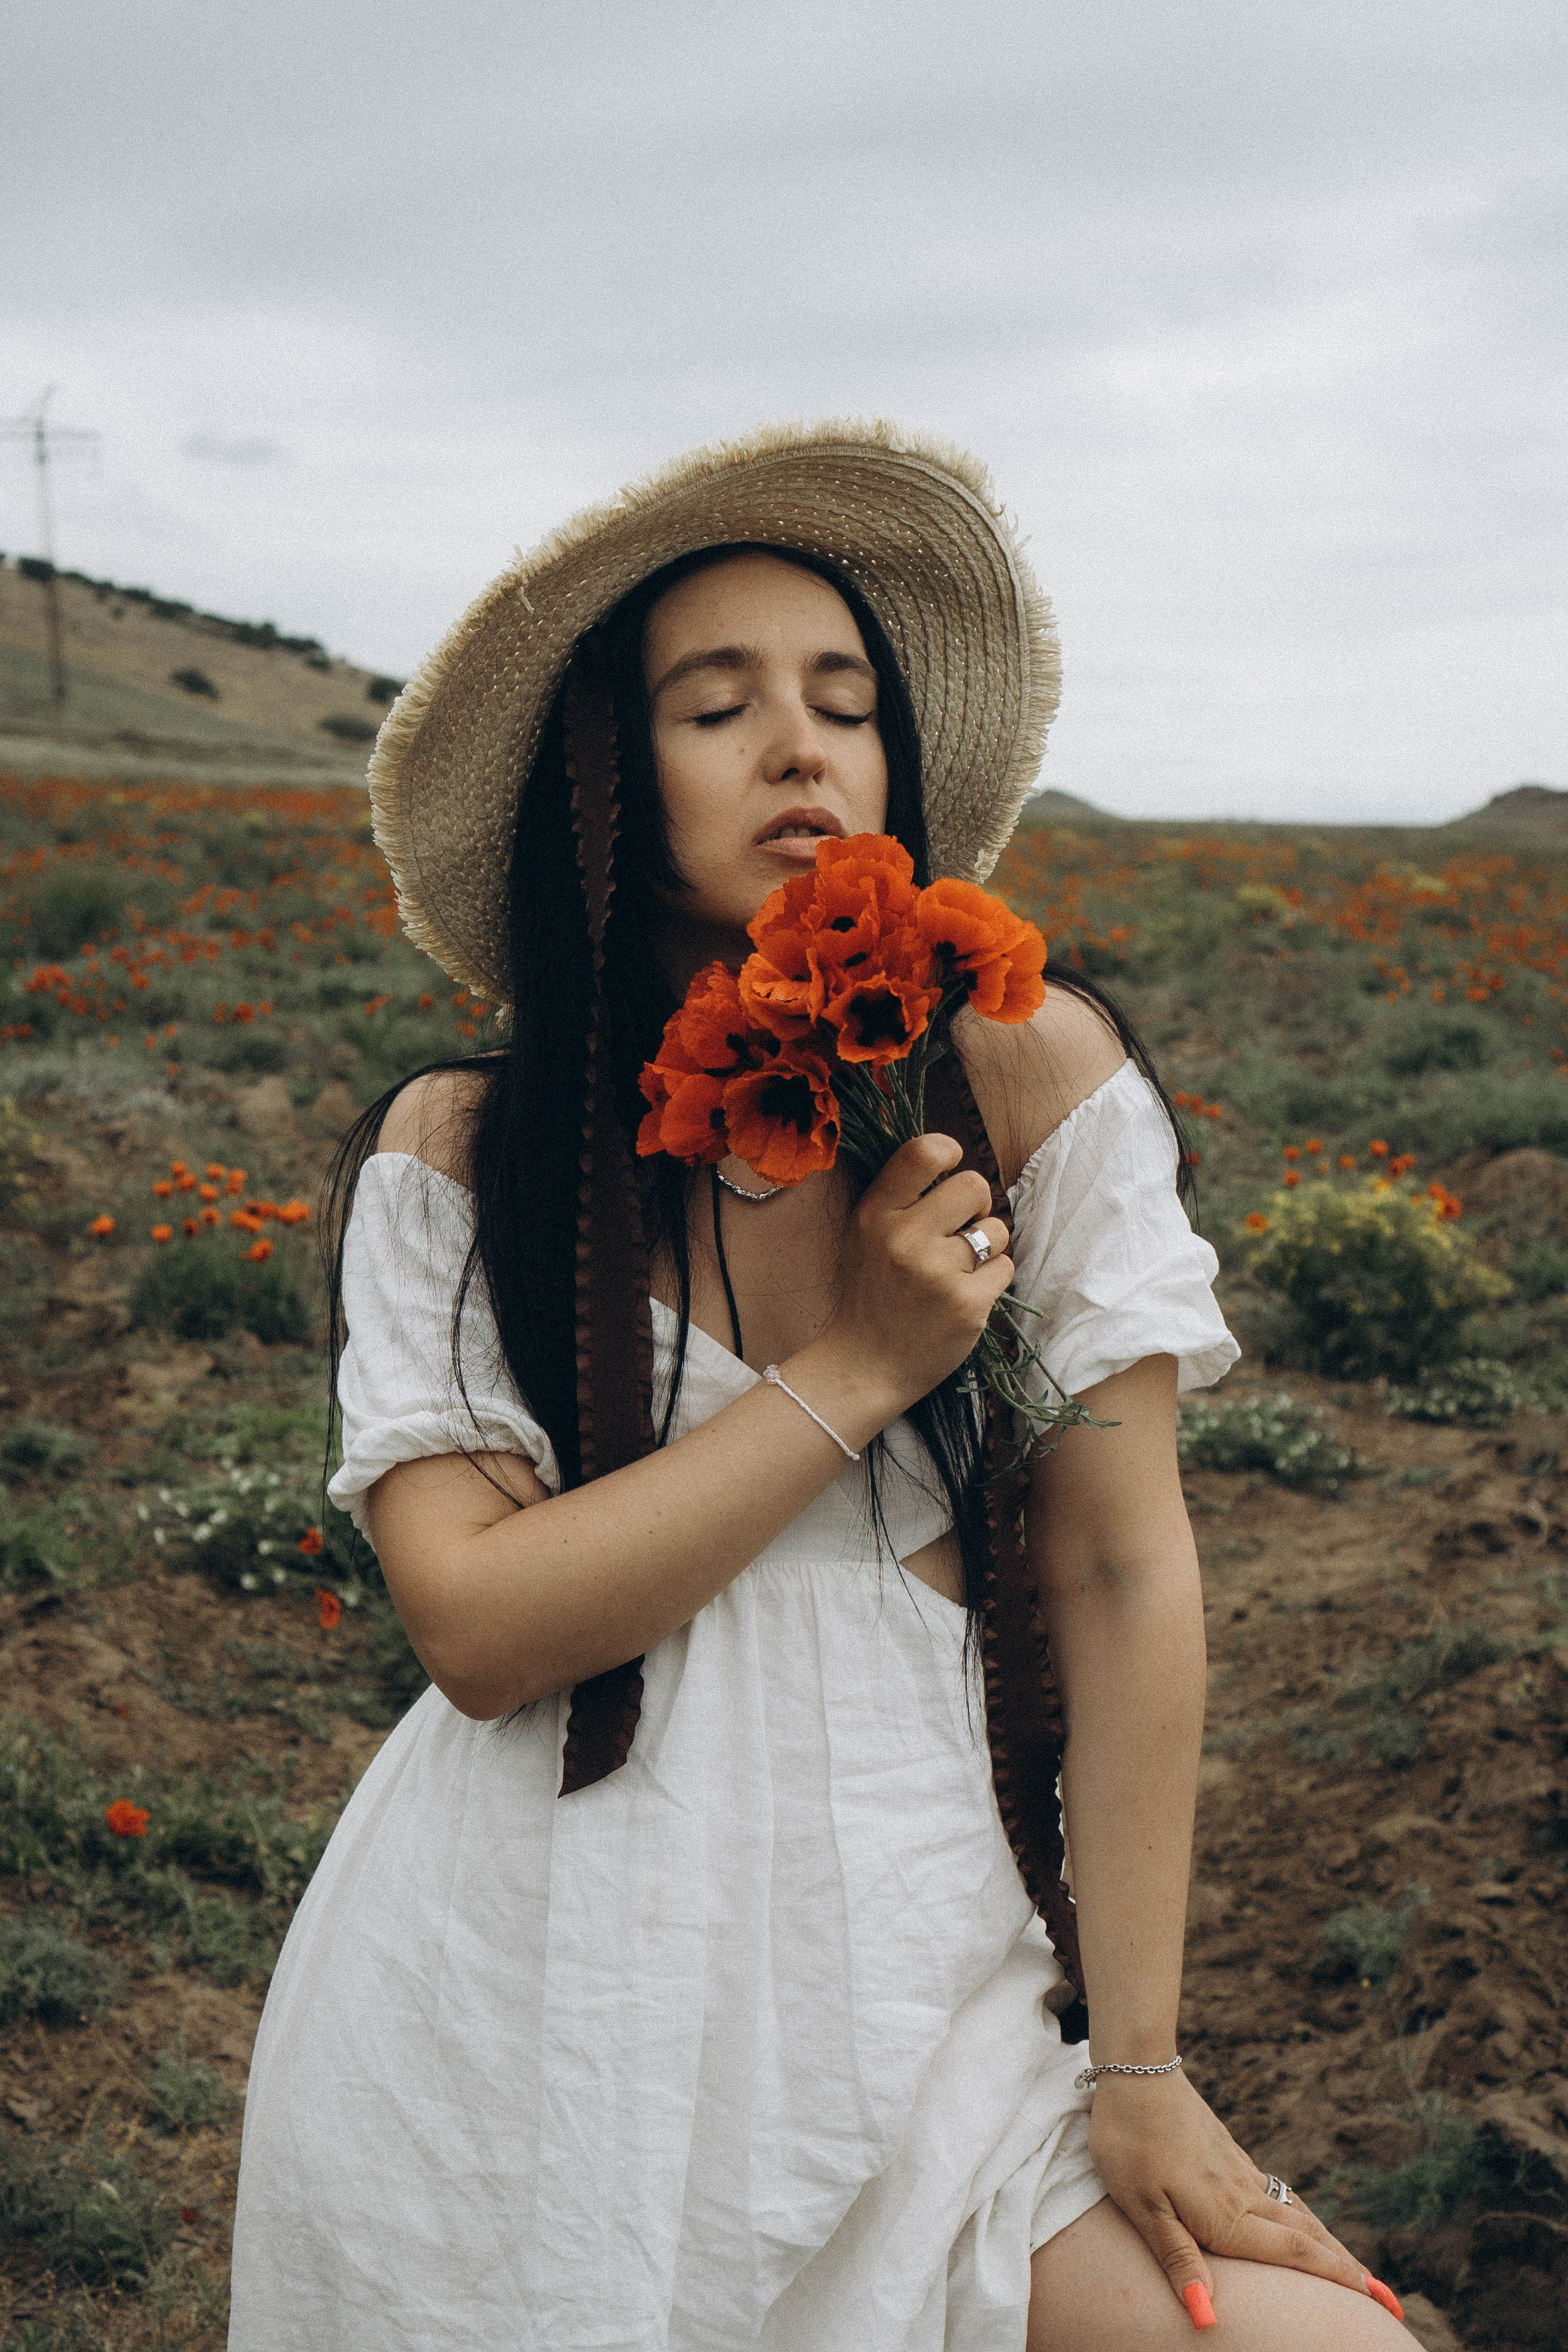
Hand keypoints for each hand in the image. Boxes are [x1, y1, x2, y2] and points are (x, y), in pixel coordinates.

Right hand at [823, 1132, 1012, 1408]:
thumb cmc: (871, 1293)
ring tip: (958, 1269)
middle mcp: (904, 1238)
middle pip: (974, 1186)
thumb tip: (950, 1154)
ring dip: (987, 1246)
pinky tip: (963, 1295)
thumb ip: (899, 1195)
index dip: (949, 1152)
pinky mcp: (967, 1306)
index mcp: (875, 1214)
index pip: (924, 1152)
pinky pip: (1005, 1268)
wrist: (864, 1365)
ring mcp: (937, 1274)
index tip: (950, 1169)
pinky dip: (991, 1280)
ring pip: (997, 1229)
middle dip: (976, 1206)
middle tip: (959, 1230)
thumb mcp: (864, 1234)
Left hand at [1086, 2072, 1390, 2323]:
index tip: (1381, 2297)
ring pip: (1295, 2212)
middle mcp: (1243, 2194)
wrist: (1135, 2070)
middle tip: (1388, 2296)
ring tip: (1352, 2266)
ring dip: (1327, 2242)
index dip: (1338, 2278)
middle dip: (1347, 2268)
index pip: (1296, 2253)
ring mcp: (1238, 2170)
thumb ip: (1178, 2261)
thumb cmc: (1129, 2143)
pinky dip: (1300, 2214)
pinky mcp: (1228, 2152)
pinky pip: (1276, 2192)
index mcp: (1227, 2215)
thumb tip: (1206, 2316)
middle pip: (1307, 2236)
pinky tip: (1298, 2218)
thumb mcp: (1143, 2209)